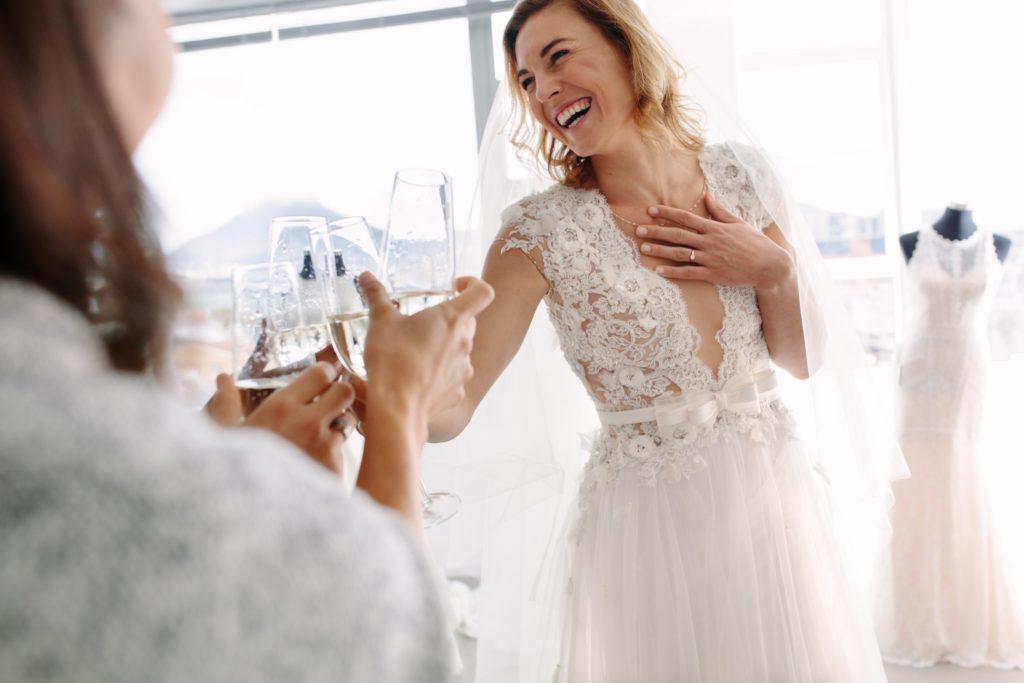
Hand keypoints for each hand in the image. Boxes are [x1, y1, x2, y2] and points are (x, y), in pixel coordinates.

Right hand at [207, 364, 354, 473]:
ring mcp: (324, 446)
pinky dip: (333, 453)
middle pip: (345, 391)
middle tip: (330, 401)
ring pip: (348, 421)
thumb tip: (223, 378)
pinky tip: (317, 461)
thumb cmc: (234, 472)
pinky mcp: (334, 468)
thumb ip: (226, 403)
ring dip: (338, 423)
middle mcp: (308, 422)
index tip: (323, 377)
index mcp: (281, 407)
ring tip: (320, 434)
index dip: (326, 372)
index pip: (321, 373)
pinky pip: (342, 450)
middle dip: (340, 393)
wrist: (251, 514)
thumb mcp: (224, 435)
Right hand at [359, 272, 493, 426]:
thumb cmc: (392, 360)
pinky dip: (440, 371)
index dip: (474, 283)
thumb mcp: (380, 321)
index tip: (456, 286)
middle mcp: (465, 342)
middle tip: (424, 320)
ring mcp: (464, 369)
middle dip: (450, 317)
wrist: (397, 408)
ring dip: (444, 345)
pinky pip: (453, 374)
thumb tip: (367, 278)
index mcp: (452, 318)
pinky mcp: (457, 391)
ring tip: (415, 350)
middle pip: (469, 320)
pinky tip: (417, 375)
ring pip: (461, 349)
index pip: (483, 292)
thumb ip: (376, 296)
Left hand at [636, 193, 792, 289]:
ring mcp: (710, 258)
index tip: (651, 210)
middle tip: (638, 229)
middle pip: (678, 234)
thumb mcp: (738, 223)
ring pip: (680, 253)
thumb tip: (707, 196)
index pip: (686, 217)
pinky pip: (689, 273)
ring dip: (660, 250)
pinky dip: (673, 272)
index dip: (667, 213)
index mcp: (715, 227)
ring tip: (643, 248)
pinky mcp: (713, 274)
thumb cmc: (754, 243)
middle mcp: (710, 241)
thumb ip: (720, 211)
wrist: (769, 265)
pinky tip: (659, 270)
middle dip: (656, 231)